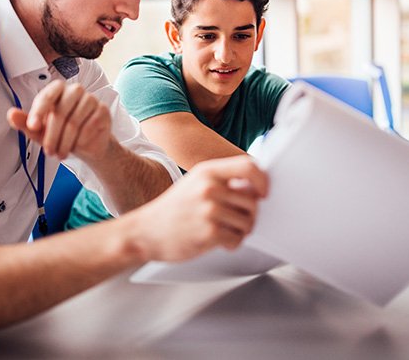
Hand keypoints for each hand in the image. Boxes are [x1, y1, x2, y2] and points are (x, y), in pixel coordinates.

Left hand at [7, 81, 112, 159]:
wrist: (88, 145)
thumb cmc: (63, 134)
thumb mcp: (41, 131)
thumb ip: (26, 122)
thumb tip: (11, 114)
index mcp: (58, 90)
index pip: (47, 95)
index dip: (39, 111)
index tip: (32, 126)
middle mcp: (75, 90)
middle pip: (60, 112)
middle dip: (52, 135)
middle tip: (48, 151)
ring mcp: (91, 99)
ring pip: (74, 122)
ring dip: (65, 142)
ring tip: (60, 153)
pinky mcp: (103, 110)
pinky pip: (90, 127)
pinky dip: (81, 140)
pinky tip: (78, 145)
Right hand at [131, 156, 268, 262]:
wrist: (145, 232)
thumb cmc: (173, 210)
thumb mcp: (194, 184)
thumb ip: (222, 181)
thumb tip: (254, 187)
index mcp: (207, 171)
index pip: (248, 166)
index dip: (262, 180)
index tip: (263, 192)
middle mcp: (209, 188)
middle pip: (252, 199)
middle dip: (250, 214)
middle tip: (238, 221)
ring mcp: (209, 210)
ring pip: (248, 221)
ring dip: (241, 230)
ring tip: (226, 231)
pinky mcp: (209, 232)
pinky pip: (237, 239)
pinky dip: (232, 243)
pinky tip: (220, 241)